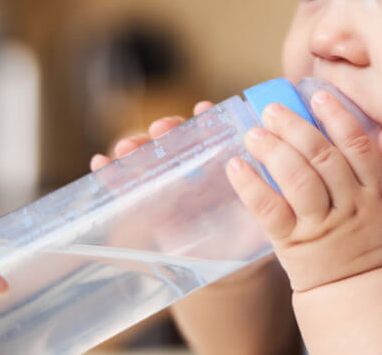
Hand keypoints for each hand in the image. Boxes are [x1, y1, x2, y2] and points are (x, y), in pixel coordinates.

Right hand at [90, 100, 274, 285]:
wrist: (229, 273)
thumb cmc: (248, 236)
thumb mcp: (261, 214)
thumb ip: (266, 196)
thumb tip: (281, 176)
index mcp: (219, 162)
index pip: (210, 133)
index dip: (206, 119)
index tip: (204, 109)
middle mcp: (190, 167)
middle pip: (175, 141)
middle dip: (167, 131)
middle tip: (163, 127)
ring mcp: (164, 185)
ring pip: (148, 159)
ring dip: (135, 147)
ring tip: (126, 146)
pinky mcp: (143, 206)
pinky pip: (124, 187)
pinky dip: (110, 174)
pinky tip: (100, 164)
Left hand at [225, 89, 381, 291]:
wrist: (361, 296)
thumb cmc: (376, 244)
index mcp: (376, 192)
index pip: (357, 146)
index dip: (337, 117)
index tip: (317, 96)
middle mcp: (351, 206)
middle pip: (323, 158)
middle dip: (295, 128)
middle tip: (271, 110)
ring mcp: (322, 225)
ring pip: (298, 180)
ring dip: (273, 151)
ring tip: (253, 133)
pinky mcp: (293, 244)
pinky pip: (270, 211)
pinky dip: (251, 186)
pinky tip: (236, 166)